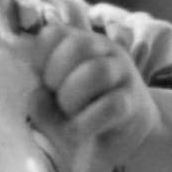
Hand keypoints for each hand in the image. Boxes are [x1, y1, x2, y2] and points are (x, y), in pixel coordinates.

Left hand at [27, 24, 158, 171]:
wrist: (124, 139)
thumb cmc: (83, 118)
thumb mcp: (55, 112)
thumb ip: (41, 105)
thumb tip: (38, 95)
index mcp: (81, 45)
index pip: (54, 32)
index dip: (40, 57)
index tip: (42, 81)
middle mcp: (104, 52)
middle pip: (78, 46)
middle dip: (56, 74)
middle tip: (56, 97)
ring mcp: (122, 74)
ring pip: (97, 71)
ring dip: (72, 97)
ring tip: (70, 113)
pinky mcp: (133, 102)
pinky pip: (111, 105)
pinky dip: (88, 122)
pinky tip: (82, 130)